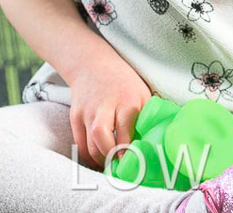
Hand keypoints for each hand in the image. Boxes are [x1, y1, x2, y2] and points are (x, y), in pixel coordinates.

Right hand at [67, 55, 153, 171]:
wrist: (92, 65)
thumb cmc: (123, 82)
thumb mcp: (141, 93)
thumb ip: (147, 115)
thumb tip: (158, 141)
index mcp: (126, 100)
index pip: (125, 130)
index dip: (128, 150)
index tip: (134, 162)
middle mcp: (104, 106)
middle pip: (101, 137)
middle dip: (111, 157)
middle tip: (121, 167)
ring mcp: (87, 112)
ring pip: (89, 145)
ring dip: (101, 160)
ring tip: (112, 166)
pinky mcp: (75, 117)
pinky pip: (80, 144)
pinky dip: (89, 156)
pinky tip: (99, 159)